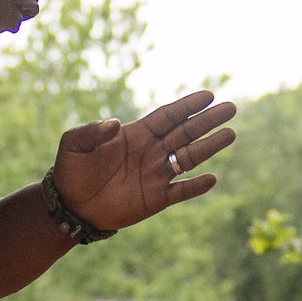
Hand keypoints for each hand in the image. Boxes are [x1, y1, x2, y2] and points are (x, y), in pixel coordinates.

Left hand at [50, 89, 237, 233]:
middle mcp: (151, 152)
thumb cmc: (71, 171)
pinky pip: (181, 191)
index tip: (208, 95)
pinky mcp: (156, 199)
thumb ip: (91, 131)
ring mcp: (156, 175)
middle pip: (185, 132)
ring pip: (189, 158)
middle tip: (231, 108)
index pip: (168, 116)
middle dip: (207, 120)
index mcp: (136, 135)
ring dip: (210, 147)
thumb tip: (115, 124)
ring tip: (231, 134)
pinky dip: (196, 186)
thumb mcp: (73, 145)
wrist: (71, 205)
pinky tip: (212, 178)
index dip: (187, 105)